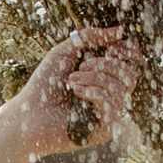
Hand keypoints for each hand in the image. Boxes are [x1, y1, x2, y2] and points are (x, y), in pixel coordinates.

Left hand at [15, 25, 136, 156]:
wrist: (27, 114)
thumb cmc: (44, 86)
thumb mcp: (65, 52)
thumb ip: (90, 37)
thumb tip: (120, 30)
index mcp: (108, 79)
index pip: (134, 64)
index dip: (128, 51)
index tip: (110, 46)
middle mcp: (113, 98)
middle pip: (132, 75)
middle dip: (107, 64)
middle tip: (81, 66)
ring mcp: (110, 116)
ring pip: (122, 89)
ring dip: (95, 78)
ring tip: (72, 81)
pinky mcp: (104, 131)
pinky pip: (113, 106)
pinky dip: (94, 93)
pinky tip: (77, 92)